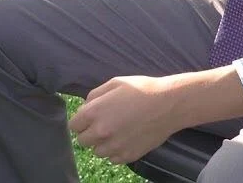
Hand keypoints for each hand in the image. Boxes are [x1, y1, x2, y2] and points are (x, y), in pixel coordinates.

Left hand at [69, 75, 183, 164]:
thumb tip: (85, 108)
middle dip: (89, 132)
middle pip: (83, 141)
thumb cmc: (141, 89)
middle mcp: (101, 132)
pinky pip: (113, 159)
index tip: (89, 118)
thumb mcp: (114, 83)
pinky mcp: (128, 156)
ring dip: (102, 144)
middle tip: (103, 124)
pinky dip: (116, 152)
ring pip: (97, 152)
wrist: (168, 104)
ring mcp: (115, 146)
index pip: (74, 125)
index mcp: (94, 113)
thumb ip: (94, 96)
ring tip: (116, 132)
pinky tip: (125, 139)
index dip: (81, 121)